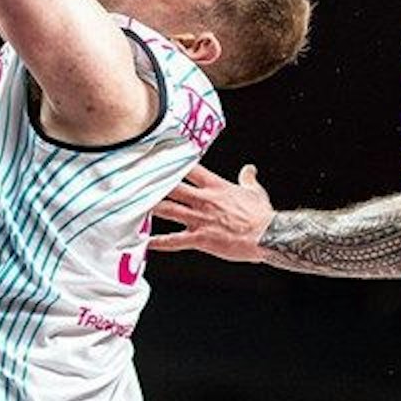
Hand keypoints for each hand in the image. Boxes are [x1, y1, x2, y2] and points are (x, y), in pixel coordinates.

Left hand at [148, 163, 274, 262]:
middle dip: (154, 184)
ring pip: (169, 211)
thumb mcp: (255, 192)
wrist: (267, 235)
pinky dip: (159, 242)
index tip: (159, 158)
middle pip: (173, 188)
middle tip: (136, 180)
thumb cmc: (261, 215)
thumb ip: (248, 179)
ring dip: (151, 208)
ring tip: (134, 205)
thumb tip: (249, 169)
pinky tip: (147, 242)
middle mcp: (204, 200)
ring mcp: (200, 219)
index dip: (173, 163)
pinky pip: (175, 241)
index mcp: (216, 186)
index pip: (190, 169)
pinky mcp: (200, 238)